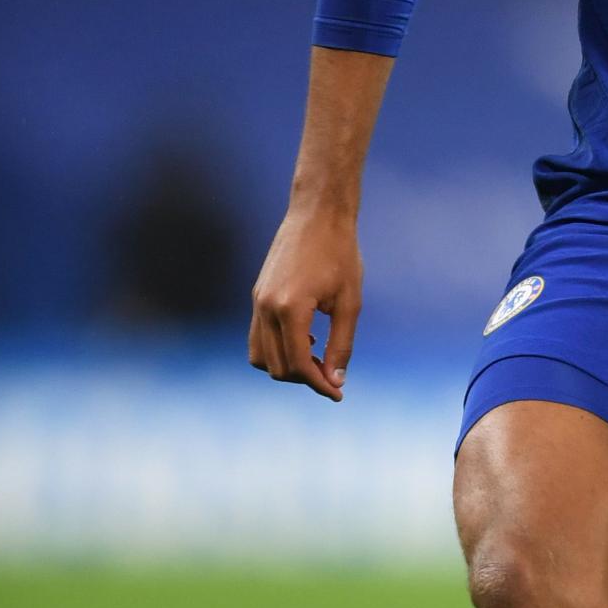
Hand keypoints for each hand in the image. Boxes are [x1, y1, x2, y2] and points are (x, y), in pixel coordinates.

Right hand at [248, 208, 363, 400]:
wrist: (318, 214)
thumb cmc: (341, 254)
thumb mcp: (350, 302)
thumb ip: (342, 344)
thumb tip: (336, 380)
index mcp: (290, 309)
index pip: (297, 365)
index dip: (318, 385)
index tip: (338, 393)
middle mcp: (266, 307)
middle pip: (276, 366)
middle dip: (304, 378)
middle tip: (333, 377)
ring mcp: (257, 301)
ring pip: (260, 356)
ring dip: (286, 367)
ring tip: (317, 361)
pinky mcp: (257, 296)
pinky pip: (257, 336)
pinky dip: (277, 349)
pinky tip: (306, 341)